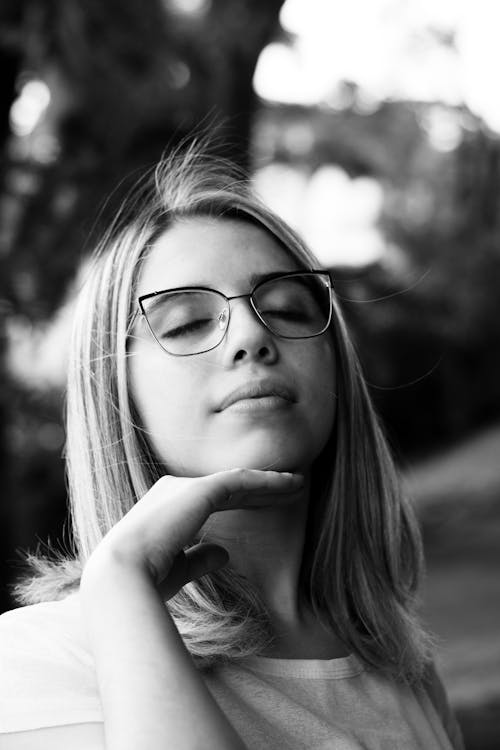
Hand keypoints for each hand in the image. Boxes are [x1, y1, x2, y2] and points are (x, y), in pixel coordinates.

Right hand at [83, 469, 303, 599]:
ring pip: (237, 481)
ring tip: (298, 483)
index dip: (242, 501)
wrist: (122, 576)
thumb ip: (200, 557)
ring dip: (270, 482)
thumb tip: (223, 552)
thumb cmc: (144, 581)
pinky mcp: (200, 489)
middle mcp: (173, 491)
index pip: (211, 501)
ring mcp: (186, 487)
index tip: (267, 505)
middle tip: (290, 489)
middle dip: (259, 489)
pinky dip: (268, 482)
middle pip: (227, 487)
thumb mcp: (178, 569)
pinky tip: (290, 484)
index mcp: (165, 509)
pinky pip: (241, 481)